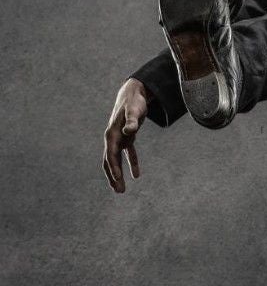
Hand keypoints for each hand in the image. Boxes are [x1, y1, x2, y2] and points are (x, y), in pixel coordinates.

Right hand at [103, 78, 149, 192]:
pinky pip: (127, 154)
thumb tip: (129, 131)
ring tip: (121, 189)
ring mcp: (119, 139)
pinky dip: (131, 164)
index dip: (114, 168)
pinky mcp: (126, 138)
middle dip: (113, 177)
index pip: (111, 155)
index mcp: (112, 134)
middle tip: (118, 191)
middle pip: (110, 161)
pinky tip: (136, 175)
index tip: (118, 179)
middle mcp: (113, 138)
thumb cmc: (134, 102)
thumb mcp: (134, 111)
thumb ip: (132, 121)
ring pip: (116, 160)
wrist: (133, 93)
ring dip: (118, 174)